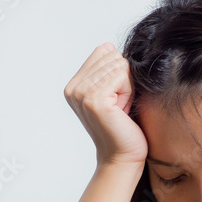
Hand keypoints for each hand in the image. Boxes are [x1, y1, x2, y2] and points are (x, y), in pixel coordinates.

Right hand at [64, 42, 148, 166]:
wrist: (122, 156)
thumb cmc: (122, 126)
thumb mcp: (113, 91)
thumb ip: (107, 68)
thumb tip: (106, 45)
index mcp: (73, 85)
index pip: (103, 52)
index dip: (117, 72)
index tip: (114, 98)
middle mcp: (73, 88)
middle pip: (112, 56)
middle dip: (123, 79)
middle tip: (118, 105)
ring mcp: (81, 93)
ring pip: (118, 64)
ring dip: (127, 87)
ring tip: (120, 109)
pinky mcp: (94, 99)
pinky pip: (122, 75)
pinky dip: (128, 92)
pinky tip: (121, 111)